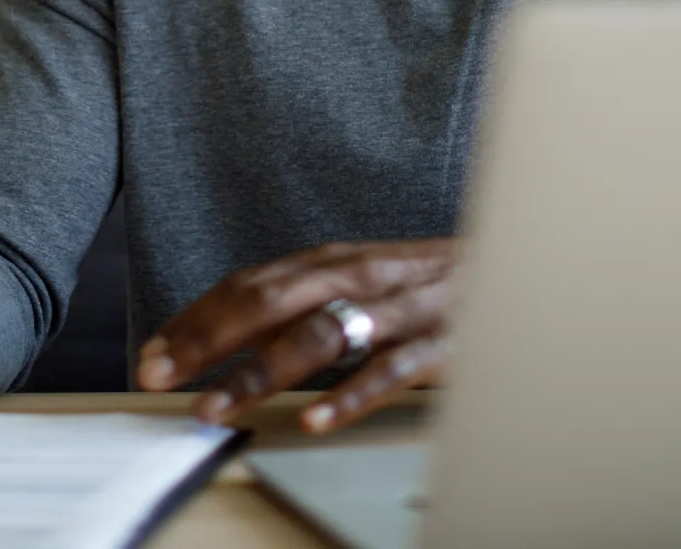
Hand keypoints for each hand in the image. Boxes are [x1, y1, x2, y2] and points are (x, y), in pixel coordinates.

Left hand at [136, 239, 455, 434]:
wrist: (529, 262)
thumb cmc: (435, 284)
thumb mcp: (365, 281)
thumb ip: (308, 301)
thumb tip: (234, 333)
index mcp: (336, 261)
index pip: (249, 285)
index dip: (196, 318)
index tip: (151, 353)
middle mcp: (362, 276)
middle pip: (269, 301)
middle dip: (206, 339)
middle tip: (159, 376)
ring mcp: (402, 308)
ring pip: (320, 334)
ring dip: (259, 372)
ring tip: (217, 405)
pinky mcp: (443, 341)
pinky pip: (391, 369)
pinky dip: (350, 395)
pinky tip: (314, 419)